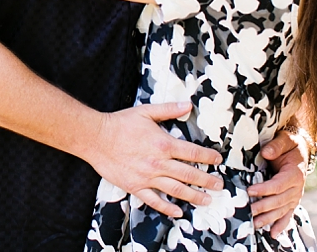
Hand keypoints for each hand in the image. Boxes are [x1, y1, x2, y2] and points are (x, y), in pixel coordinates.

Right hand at [85, 101, 223, 217]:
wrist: (97, 138)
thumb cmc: (120, 124)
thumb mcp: (146, 111)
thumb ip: (169, 109)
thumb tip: (188, 105)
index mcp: (164, 144)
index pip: (193, 153)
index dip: (208, 157)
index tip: (217, 160)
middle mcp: (158, 163)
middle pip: (189, 174)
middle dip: (207, 180)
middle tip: (219, 185)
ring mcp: (147, 176)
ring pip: (176, 190)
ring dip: (194, 196)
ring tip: (207, 200)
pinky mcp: (136, 186)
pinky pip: (154, 201)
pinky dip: (167, 208)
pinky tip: (178, 212)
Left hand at [248, 129, 307, 236]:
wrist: (300, 151)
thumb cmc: (290, 145)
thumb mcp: (285, 139)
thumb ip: (277, 145)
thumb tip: (266, 153)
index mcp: (295, 174)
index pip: (278, 185)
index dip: (264, 189)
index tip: (250, 191)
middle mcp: (297, 188)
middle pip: (279, 201)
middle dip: (263, 207)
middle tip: (249, 212)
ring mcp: (295, 197)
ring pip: (281, 210)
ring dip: (268, 219)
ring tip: (255, 224)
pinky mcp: (292, 201)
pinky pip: (287, 215)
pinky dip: (281, 225)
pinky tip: (273, 234)